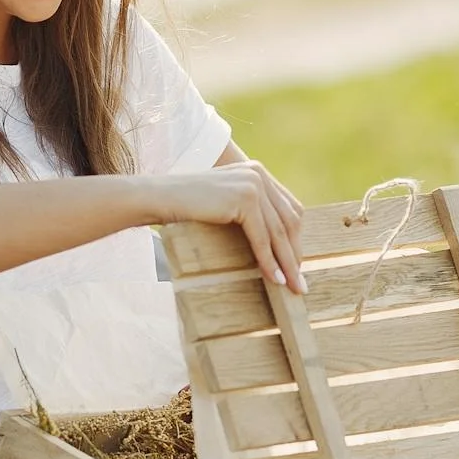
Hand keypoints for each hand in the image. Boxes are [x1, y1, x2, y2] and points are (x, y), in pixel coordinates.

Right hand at [148, 161, 307, 291]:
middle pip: (289, 221)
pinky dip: (269, 261)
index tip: (296, 265)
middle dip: (295, 254)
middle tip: (299, 282)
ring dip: (287, 263)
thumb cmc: (186, 206)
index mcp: (257, 172)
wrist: (158, 197)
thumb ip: (248, 211)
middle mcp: (259, 174)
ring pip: (278, 232)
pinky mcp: (244, 199)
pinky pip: (262, 237)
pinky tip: (274, 279)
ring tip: (291, 287)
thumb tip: (275, 244)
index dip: (295, 239)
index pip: (289, 209)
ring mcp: (253, 184)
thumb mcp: (224, 203)